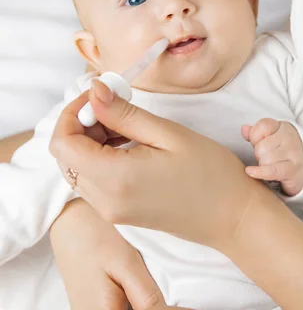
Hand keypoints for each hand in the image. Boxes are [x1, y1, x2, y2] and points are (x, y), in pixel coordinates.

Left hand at [49, 79, 269, 251]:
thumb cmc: (210, 175)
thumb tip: (93, 91)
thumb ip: (124, 114)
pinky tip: (130, 145)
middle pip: (66, 157)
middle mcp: (105, 201)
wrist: (233, 218)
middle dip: (82, 125)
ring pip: (78, 169)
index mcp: (115, 179)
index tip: (98, 96)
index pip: (62, 144)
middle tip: (116, 108)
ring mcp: (111, 211)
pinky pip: (94, 182)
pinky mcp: (119, 214)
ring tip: (128, 126)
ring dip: (92, 141)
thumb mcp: (168, 134)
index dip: (72, 114)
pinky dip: (101, 158)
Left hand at [242, 118, 302, 196]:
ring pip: (264, 160)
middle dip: (259, 155)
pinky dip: (260, 172)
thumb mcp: (272, 138)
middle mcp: (289, 138)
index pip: (262, 126)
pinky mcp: (293, 169)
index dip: (255, 136)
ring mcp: (292, 153)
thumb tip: (244, 129)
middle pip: (261, 147)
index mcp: (283, 127)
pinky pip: (272, 170)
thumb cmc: (285, 152)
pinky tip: (250, 171)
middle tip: (267, 158)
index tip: (258, 142)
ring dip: (263, 165)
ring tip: (272, 165)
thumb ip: (256, 133)